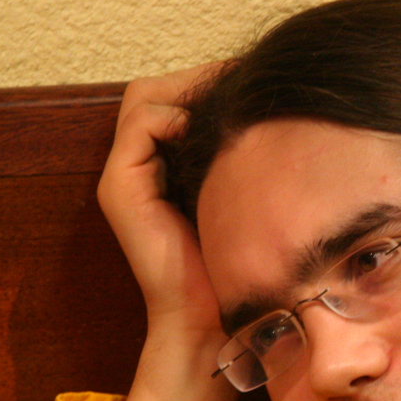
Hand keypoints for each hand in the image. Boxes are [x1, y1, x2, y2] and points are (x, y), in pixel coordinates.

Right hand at [98, 64, 237, 400]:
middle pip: (156, 91)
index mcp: (164, 169)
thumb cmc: (240, 267)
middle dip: (199, 79)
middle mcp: (138, 169)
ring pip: (145, 98)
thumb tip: (279, 117)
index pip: (174, 99)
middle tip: (245, 82)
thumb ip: (245, 162)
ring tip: (232, 100)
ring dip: (188, 89)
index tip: (258, 86)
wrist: (212, 321)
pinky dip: (175, 114)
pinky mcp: (121, 188)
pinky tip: (211, 132)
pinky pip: (142, 123)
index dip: (209, 83)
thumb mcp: (249, 202)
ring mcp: (125, 177)